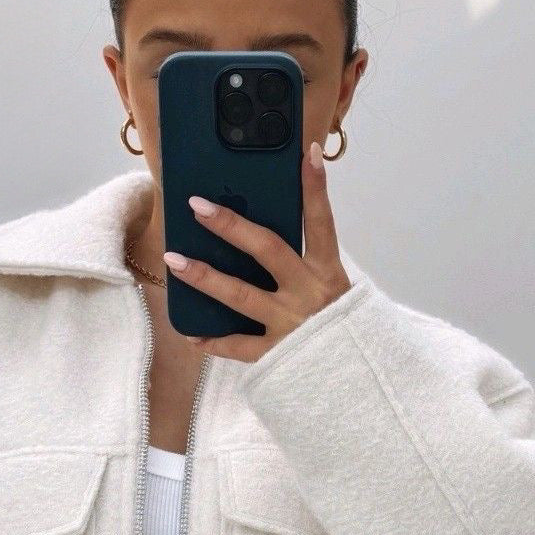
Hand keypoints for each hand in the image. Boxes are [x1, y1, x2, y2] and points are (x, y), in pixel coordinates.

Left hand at [162, 141, 352, 361]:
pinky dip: (213, 341)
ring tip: (174, 259)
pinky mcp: (278, 355)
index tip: (306, 153)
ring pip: (240, 295)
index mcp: (329, 273)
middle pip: (268, 250)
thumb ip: (305, 264)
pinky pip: (238, 346)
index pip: (322, 222)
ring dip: (204, 276)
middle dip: (231, 225)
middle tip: (198, 206)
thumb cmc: (342, 329)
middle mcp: (310, 295)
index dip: (315, 187)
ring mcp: (291, 325)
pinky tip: (192, 333)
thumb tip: (260, 235)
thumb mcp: (333, 289)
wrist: (360, 381)